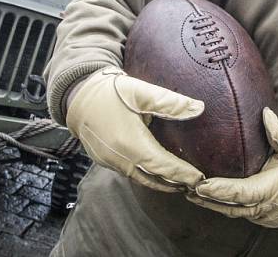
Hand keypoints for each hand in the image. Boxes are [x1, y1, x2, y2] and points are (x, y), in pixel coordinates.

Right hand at [66, 67, 205, 191]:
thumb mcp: (142, 92)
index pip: (163, 166)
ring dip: (161, 182)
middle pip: (153, 178)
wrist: (78, 96)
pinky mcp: (105, 161)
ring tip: (181, 183)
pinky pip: (130, 173)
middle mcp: (120, 159)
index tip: (199, 179)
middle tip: (195, 185)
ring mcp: (111, 162)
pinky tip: (157, 173)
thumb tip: (199, 108)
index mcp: (131, 144)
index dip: (183, 174)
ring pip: (141, 178)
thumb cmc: (111, 92)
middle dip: (175, 183)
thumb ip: (171, 102)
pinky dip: (147, 176)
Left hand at [187, 107, 277, 227]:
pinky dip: (224, 207)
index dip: (219, 190)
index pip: (241, 192)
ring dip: (212, 205)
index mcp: (273, 188)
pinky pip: (241, 214)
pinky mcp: (265, 218)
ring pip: (234, 213)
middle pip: (231, 207)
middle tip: (185, 188)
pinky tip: (210, 199)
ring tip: (191, 193)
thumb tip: (264, 113)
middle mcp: (266, 206)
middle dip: (207, 199)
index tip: (200, 184)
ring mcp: (265, 216)